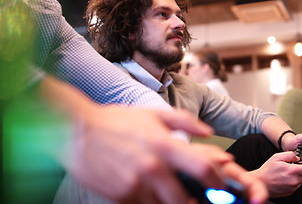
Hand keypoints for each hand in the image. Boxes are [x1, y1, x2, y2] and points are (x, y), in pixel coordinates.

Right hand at [61, 106, 242, 203]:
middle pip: (185, 199)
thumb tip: (208, 132)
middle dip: (195, 202)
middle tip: (196, 198)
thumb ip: (185, 122)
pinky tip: (148, 192)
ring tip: (171, 195)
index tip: (218, 185)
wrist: (76, 132)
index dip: (216, 181)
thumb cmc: (116, 121)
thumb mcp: (153, 113)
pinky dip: (150, 203)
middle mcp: (152, 168)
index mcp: (164, 146)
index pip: (202, 169)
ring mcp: (135, 186)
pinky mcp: (120, 197)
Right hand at [248, 152, 301, 196]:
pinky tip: (286, 178)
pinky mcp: (290, 192)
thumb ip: (289, 155)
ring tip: (289, 173)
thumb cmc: (267, 171)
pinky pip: (296, 186)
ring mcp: (292, 187)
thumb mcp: (277, 157)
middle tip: (298, 167)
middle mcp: (294, 181)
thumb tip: (297, 157)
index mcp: (292, 171)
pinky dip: (294, 182)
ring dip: (299, 176)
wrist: (260, 183)